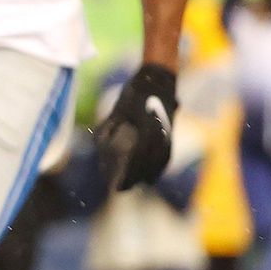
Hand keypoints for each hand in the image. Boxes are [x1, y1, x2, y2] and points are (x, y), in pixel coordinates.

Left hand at [96, 62, 177, 189]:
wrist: (159, 80)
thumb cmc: (135, 93)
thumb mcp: (119, 109)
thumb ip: (109, 128)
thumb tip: (100, 145)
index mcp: (146, 130)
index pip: (138, 159)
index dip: (128, 174)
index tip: (117, 185)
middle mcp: (159, 135)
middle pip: (149, 163)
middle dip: (135, 177)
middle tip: (122, 189)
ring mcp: (167, 134)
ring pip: (160, 161)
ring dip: (149, 174)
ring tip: (138, 184)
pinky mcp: (171, 133)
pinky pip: (166, 154)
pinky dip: (160, 166)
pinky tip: (153, 175)